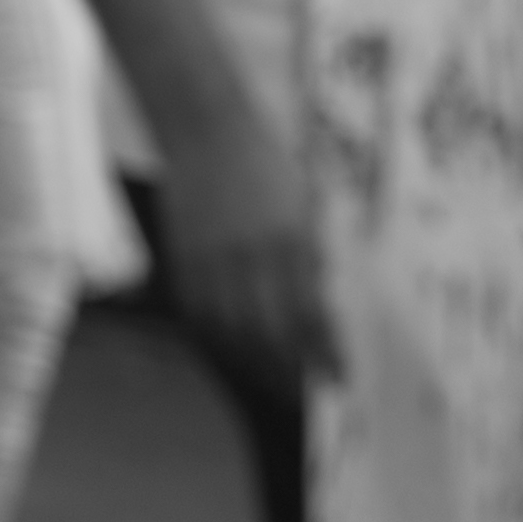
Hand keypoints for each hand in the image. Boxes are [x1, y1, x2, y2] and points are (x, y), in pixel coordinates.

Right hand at [152, 107, 335, 388]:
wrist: (205, 127)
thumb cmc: (264, 163)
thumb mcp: (303, 207)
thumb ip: (311, 258)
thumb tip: (319, 310)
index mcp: (291, 240)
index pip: (312, 315)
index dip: (326, 353)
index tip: (339, 380)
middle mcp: (252, 256)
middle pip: (271, 334)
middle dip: (290, 371)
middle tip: (303, 394)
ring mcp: (212, 259)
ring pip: (233, 333)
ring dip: (254, 365)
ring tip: (270, 381)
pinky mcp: (182, 258)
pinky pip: (200, 314)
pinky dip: (217, 341)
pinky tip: (232, 352)